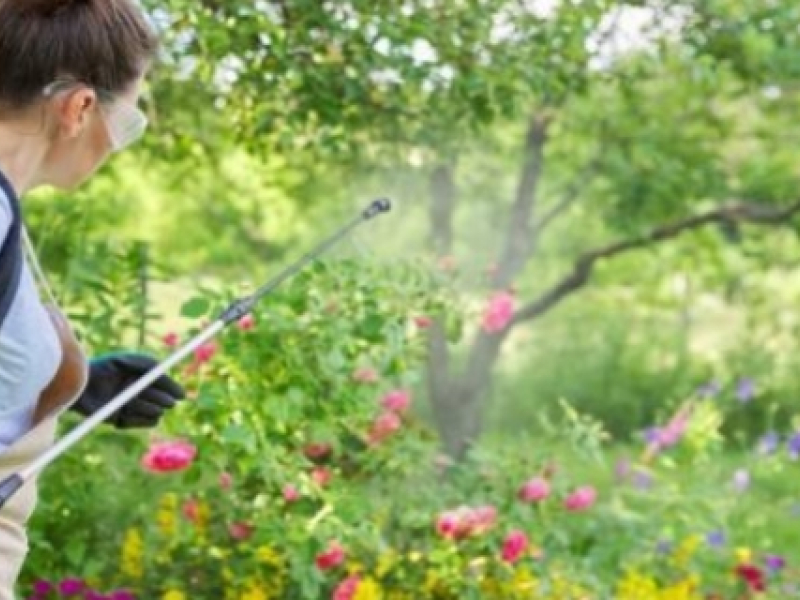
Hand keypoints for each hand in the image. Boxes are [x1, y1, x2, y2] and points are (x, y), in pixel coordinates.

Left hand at [70, 352, 185, 428]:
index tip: (180, 395)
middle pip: (165, 400)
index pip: (165, 385)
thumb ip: (151, 367)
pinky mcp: (125, 420)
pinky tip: (126, 413)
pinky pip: (146, 423)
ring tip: (131, 402)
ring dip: (147, 407)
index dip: (173, 389)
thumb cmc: (103, 369)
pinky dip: (140, 419)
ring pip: (156, 412)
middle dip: (162, 399)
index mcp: (142, 376)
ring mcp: (133, 407)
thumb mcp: (129, 362)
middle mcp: (140, 392)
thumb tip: (170, 379)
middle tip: (155, 398)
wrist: (79, 387)